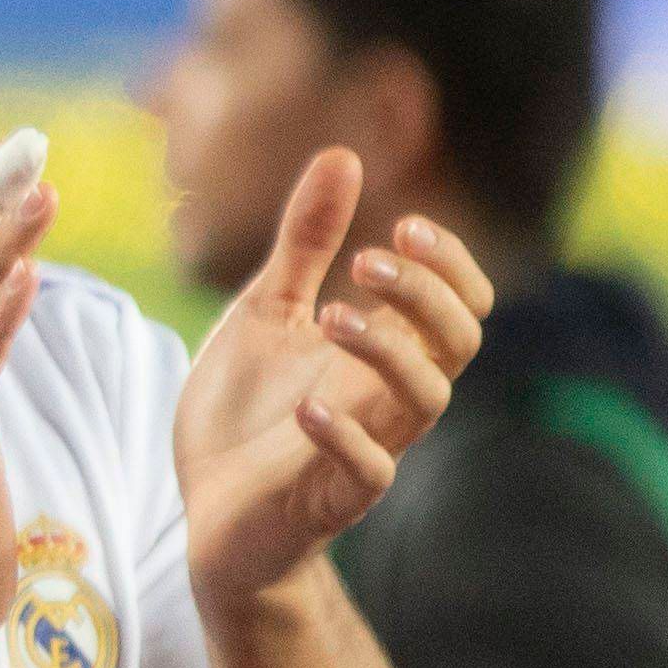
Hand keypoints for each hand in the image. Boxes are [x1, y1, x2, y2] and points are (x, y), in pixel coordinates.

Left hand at [179, 155, 483, 614]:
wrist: (206, 512)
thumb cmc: (246, 413)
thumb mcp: (266, 311)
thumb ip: (304, 243)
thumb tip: (343, 155)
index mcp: (385, 350)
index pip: (461, 302)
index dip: (449, 263)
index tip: (402, 225)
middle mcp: (388, 397)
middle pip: (459, 342)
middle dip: (426, 294)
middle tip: (365, 262)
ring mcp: (368, 447)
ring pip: (427, 400)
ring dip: (390, 349)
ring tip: (330, 314)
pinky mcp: (331, 500)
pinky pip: (370, 473)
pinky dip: (344, 436)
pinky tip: (305, 406)